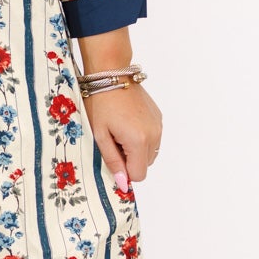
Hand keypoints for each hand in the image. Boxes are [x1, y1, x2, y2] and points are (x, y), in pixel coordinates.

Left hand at [85, 81, 161, 196]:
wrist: (111, 74)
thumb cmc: (100, 103)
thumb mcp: (100, 135)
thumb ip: (113, 161)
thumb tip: (124, 184)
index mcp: (139, 141)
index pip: (139, 175)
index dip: (124, 170)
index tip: (113, 155)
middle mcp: (154, 135)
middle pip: (145, 165)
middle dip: (130, 159)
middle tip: (114, 140)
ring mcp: (158, 125)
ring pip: (150, 153)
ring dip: (136, 149)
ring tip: (120, 130)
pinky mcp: (158, 117)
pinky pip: (153, 138)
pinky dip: (142, 137)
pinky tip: (128, 122)